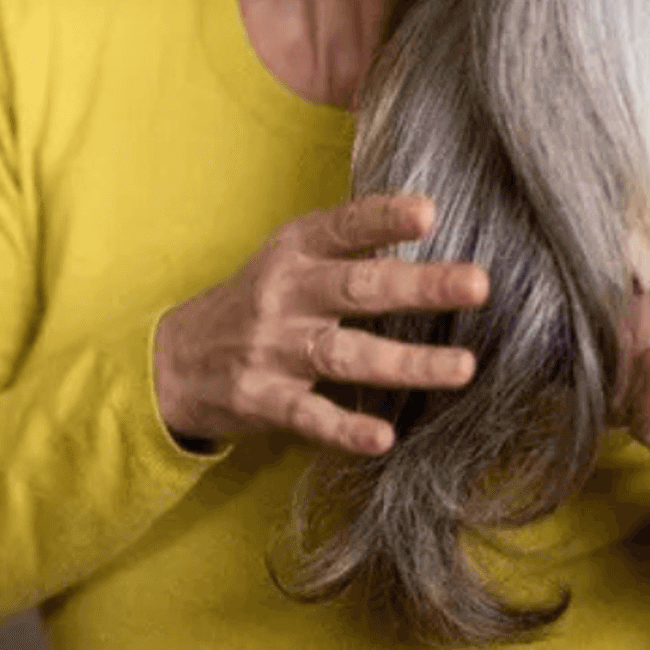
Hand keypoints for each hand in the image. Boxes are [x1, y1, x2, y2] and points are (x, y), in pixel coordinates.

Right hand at [153, 194, 488, 454]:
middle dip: (418, 286)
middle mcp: (284, 295)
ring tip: (463, 367)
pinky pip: (309, 415)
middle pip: (356, 288)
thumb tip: (434, 221)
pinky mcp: (262, 399)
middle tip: (476, 283)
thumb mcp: (289, 261)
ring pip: (344, 353)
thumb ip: (349, 247)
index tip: (429, 212)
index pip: (342, 228)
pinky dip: (345, 428)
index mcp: (293, 253)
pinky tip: (382, 437)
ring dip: (405, 362)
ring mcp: (272, 349)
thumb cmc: (253, 305)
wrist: (173, 362)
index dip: (383, 219)